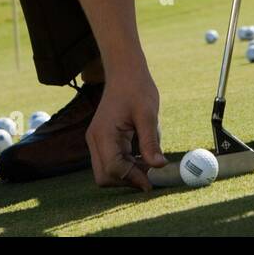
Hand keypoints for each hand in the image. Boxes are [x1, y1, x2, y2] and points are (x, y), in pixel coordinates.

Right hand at [86, 64, 166, 190]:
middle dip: (127, 180)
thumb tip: (158, 166)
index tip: (152, 182)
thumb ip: (150, 142)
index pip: (113, 169)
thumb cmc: (137, 88)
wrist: (125, 72)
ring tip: (149, 163)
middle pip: (105, 176)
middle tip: (150, 175)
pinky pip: (112, 161)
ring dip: (128, 172)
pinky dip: (126, 164)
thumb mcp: (148, 114)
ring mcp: (96, 140)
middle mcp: (95, 140)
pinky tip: (143, 156)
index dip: (132, 178)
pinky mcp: (102, 140)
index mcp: (103, 134)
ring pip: (107, 171)